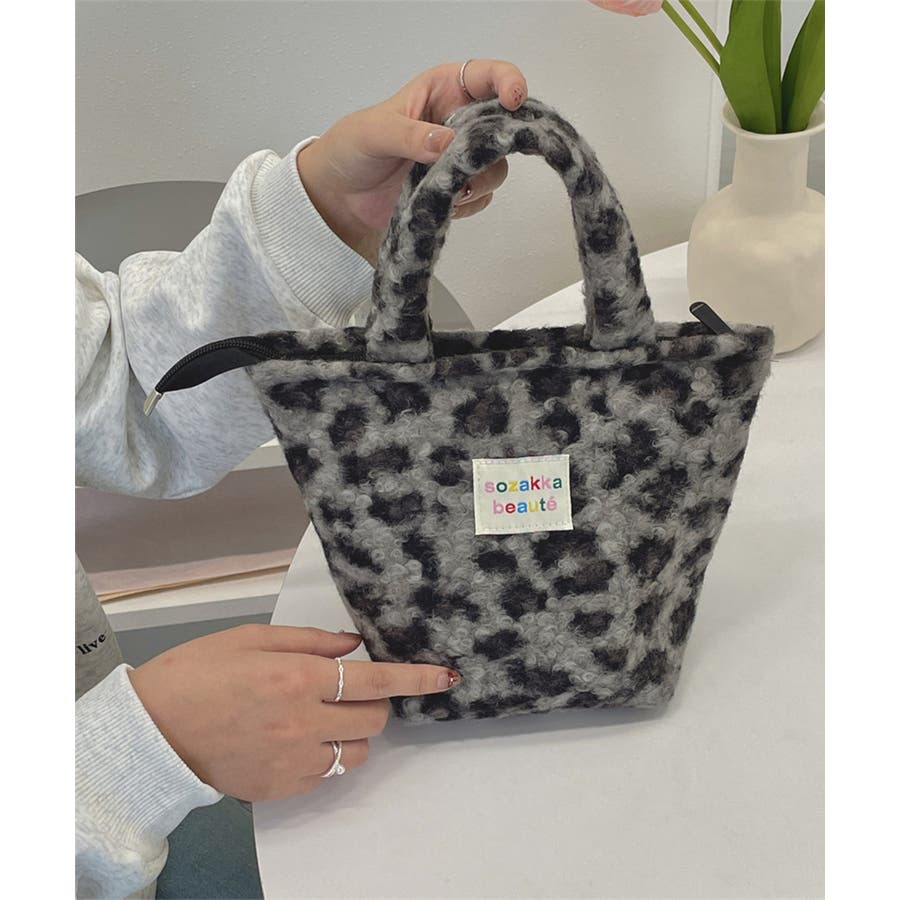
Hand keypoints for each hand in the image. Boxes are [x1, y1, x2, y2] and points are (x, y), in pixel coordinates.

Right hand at [128, 624, 459, 800]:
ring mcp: (293, 761)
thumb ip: (311, 641)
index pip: (375, 680)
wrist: (152, 731)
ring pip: (356, 753)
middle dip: (373, 704)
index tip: (446, 677)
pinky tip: (296, 741)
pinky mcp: (281, 788)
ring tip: (321, 719)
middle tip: (348, 692)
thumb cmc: (199, 672)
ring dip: (352, 734)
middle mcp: (303, 721)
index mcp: (298, 677)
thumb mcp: (253, 638)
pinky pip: (326, 775)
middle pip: (373, 720)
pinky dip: (325, 757)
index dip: (416, 678)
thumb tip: (355, 645)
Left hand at [295, 60, 528, 262]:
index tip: (512, 101)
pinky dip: (466, 204)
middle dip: (493, 145)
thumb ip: (410, 135)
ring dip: (477, 180)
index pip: (489, 76)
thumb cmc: (352, 149)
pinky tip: (439, 204)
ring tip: (443, 187)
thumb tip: (448, 143)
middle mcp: (459, 122)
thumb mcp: (374, 132)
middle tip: (467, 162)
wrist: (339, 198)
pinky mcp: (457, 190)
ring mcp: (460, 158)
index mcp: (443, 90)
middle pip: (503, 127)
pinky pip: (481, 197)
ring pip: (496, 167)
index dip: (508, 84)